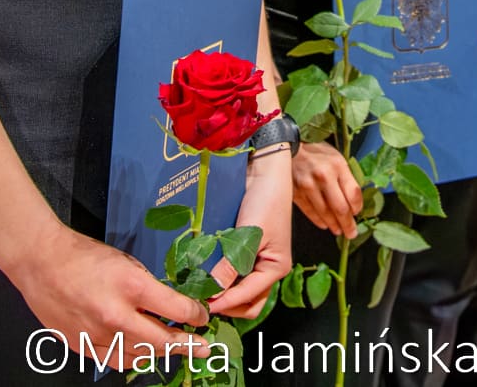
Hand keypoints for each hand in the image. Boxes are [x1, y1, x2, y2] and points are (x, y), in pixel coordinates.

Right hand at [11, 226, 209, 365]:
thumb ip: (147, 285)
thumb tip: (169, 303)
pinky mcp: (82, 345)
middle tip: (204, 347)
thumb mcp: (125, 261)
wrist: (40, 262)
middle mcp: (116, 314)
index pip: (176, 309)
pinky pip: (116, 359)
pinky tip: (145, 353)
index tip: (202, 316)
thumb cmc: (83, 255)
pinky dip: (135, 357)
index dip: (195, 315)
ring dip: (162, 353)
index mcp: (131, 286)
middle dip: (188, 345)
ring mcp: (98, 334)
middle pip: (162, 341)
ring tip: (177, 350)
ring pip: (141, 355)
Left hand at [207, 152, 293, 317]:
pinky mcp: (246, 252)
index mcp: (276, 268)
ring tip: (201, 291)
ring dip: (224, 295)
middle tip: (200, 301)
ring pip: (242, 293)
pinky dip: (223, 281)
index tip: (201, 305)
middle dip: (227, 306)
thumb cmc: (265, 200)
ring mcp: (258, 262)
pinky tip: (206, 277)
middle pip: (248, 303)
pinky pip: (235, 276)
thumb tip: (214, 289)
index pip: (248, 296)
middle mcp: (268, 269)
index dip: (224, 302)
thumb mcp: (250, 233)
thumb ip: (233, 262)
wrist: (264, 172)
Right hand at [289, 140, 360, 238]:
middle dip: (348, 224)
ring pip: (325, 213)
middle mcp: (324, 176)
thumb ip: (345, 177)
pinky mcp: (296, 192)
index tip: (357, 212)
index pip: (353, 193)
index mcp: (337, 165)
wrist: (288, 146)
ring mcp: (308, 186)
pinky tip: (325, 225)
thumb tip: (353, 200)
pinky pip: (310, 212)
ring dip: (334, 225)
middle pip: (340, 208)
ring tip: (339, 231)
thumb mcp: (335, 157)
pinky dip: (319, 221)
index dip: (358, 207)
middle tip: (351, 233)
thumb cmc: (315, 152)